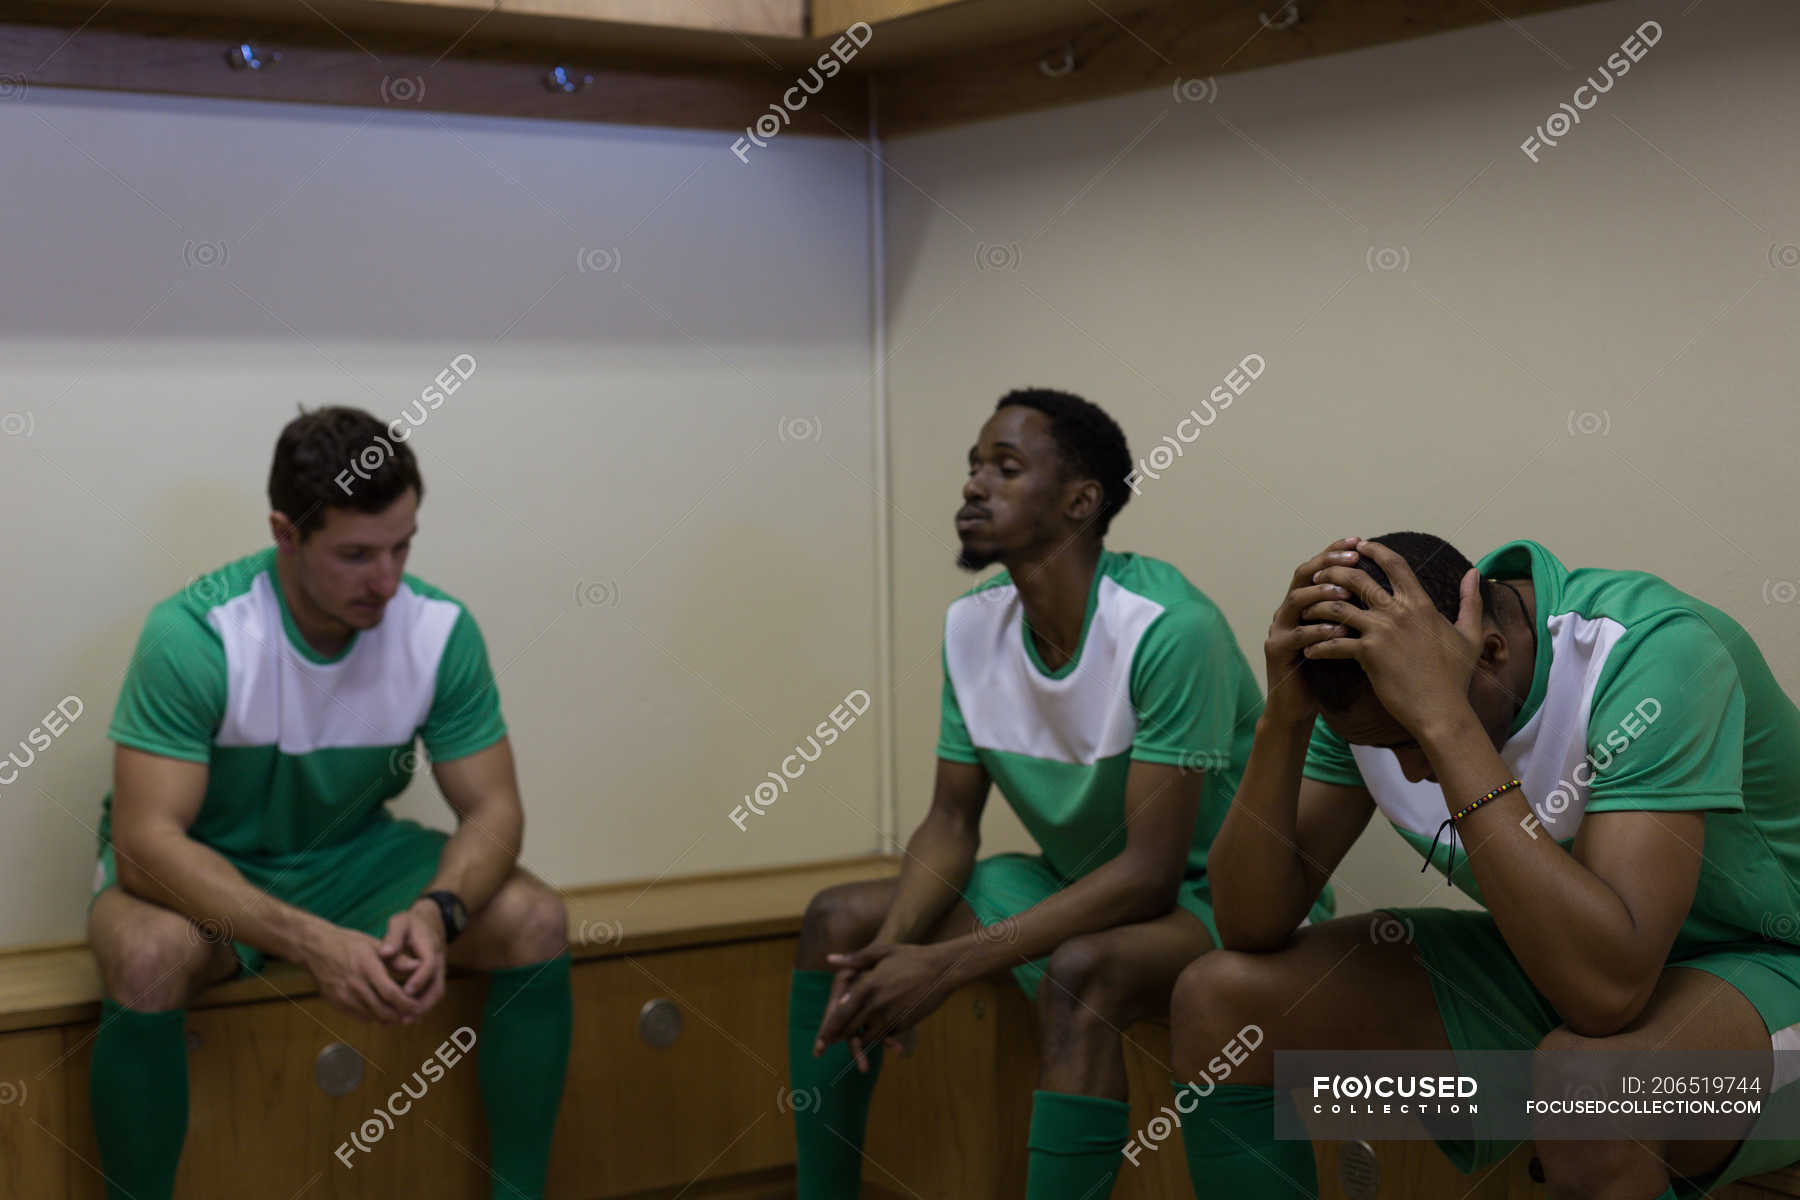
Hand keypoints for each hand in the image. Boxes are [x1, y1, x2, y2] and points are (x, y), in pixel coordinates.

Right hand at [302, 924, 428, 1024]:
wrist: (316, 949)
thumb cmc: (348, 944)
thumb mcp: (374, 944)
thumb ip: (397, 959)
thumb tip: (418, 966)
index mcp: (366, 967)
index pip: (390, 993)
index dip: (406, 1004)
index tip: (418, 1006)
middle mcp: (354, 984)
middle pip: (382, 1009)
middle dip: (401, 1015)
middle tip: (414, 1015)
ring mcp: (343, 996)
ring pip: (372, 1016)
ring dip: (389, 1019)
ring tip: (403, 1015)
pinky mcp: (337, 1003)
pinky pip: (360, 1016)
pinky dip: (375, 1017)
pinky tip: (384, 1012)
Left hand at [376, 903, 447, 1021]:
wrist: (429, 921)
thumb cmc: (411, 923)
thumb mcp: (401, 922)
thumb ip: (393, 936)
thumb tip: (385, 953)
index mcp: (430, 946)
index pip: (429, 965)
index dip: (419, 979)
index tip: (404, 992)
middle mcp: (439, 961)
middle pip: (437, 986)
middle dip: (423, 1003)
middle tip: (405, 1015)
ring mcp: (439, 970)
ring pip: (437, 993)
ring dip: (423, 1008)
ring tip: (404, 1020)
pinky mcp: (435, 976)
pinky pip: (432, 994)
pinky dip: (422, 1005)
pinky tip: (406, 1014)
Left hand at [814, 943, 958, 1070]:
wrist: (943, 969)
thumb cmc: (911, 957)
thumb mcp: (883, 952)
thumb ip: (855, 959)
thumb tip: (829, 960)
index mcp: (867, 985)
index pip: (841, 1012)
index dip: (830, 1027)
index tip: (822, 1038)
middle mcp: (877, 1004)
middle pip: (851, 1029)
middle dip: (840, 1038)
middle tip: (831, 1045)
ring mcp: (891, 1016)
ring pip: (867, 1037)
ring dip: (859, 1041)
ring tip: (852, 1044)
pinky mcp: (904, 1024)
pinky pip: (885, 1036)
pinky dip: (878, 1038)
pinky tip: (875, 1037)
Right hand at [1263, 537, 1364, 724]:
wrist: (1298, 707)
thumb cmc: (1327, 673)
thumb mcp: (1343, 637)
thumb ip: (1355, 614)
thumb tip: (1391, 594)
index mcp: (1305, 604)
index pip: (1320, 568)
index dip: (1336, 551)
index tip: (1360, 541)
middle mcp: (1288, 610)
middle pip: (1303, 575)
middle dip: (1328, 563)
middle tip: (1353, 558)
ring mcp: (1279, 629)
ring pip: (1296, 600)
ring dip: (1321, 593)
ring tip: (1346, 592)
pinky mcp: (1277, 651)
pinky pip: (1296, 635)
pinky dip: (1317, 630)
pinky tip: (1338, 630)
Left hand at [1302, 538, 1483, 736]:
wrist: (1443, 711)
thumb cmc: (1456, 677)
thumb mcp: (1470, 634)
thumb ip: (1470, 600)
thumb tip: (1475, 572)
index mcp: (1421, 603)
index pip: (1395, 564)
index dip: (1375, 550)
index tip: (1359, 545)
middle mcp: (1399, 612)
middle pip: (1358, 578)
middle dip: (1333, 571)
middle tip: (1318, 575)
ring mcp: (1383, 631)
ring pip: (1339, 606)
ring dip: (1318, 606)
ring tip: (1305, 610)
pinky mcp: (1369, 654)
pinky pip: (1334, 643)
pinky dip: (1318, 645)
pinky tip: (1309, 649)